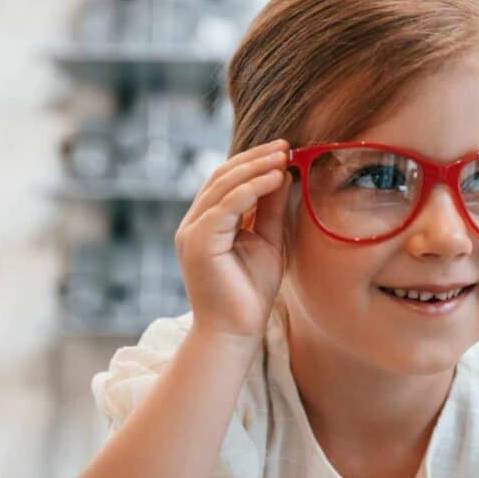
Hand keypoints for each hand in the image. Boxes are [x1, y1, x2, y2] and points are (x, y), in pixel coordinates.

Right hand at [174, 138, 292, 341]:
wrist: (236, 332)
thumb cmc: (251, 292)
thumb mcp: (267, 241)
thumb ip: (270, 209)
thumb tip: (283, 173)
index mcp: (207, 222)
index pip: (226, 181)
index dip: (254, 162)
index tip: (284, 149)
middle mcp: (194, 223)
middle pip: (222, 176)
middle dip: (255, 158)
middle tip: (286, 145)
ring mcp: (192, 232)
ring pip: (222, 186)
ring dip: (255, 168)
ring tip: (283, 156)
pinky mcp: (198, 242)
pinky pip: (226, 206)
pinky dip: (251, 188)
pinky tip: (275, 178)